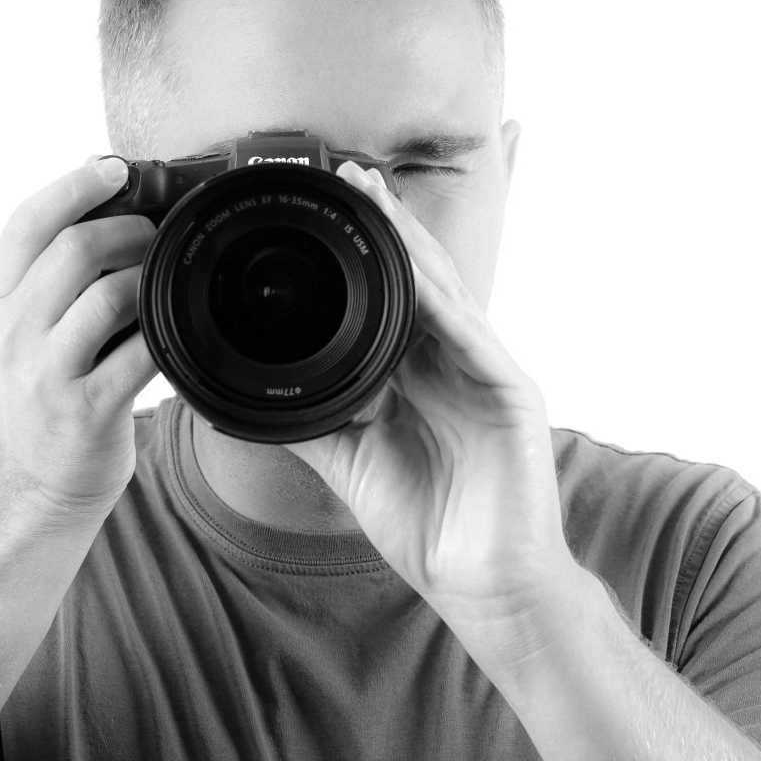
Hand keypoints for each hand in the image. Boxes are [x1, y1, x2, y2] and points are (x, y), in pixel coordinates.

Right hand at [0, 157, 159, 518]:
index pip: (25, 223)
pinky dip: (165, 330)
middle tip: (155, 233)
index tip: (116, 170)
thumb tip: (98, 171)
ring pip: (108, 295)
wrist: (37, 477)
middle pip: (74, 250)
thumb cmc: (47, 383)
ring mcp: (47, 374)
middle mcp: (13, 332)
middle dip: (129, 228)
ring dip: (150, 276)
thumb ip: (55, 258)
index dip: (74, 186)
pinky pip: (140, 352)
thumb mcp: (29, 320)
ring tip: (161, 281)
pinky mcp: (88, 409)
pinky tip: (171, 326)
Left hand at [283, 162, 579, 637]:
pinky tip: (418, 276)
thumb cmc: (428, 526)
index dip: (363, 249)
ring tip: (378, 197)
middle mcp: (457, 361)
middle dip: (387, 225)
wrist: (482, 587)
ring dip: (414, 244)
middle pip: (421, 277)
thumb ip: (310, 422)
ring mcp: (488, 373)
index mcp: (423, 372)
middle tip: (348, 173)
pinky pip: (475, 340)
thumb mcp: (352, 462)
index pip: (392, 294)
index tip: (322, 207)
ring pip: (448, 293)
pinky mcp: (513, 396)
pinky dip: (444, 305)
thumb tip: (248, 398)